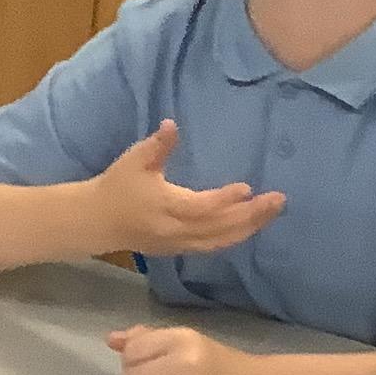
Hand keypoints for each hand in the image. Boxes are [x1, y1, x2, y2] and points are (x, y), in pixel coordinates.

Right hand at [93, 121, 284, 256]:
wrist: (97, 222)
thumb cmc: (117, 186)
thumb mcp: (134, 160)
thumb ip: (157, 145)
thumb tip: (172, 125)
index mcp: (165, 208)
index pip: (201, 207)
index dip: (225, 200)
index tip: (248, 187)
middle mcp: (176, 230)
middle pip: (219, 228)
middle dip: (250, 216)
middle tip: (278, 200)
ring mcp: (179, 243)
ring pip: (220, 241)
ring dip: (248, 228)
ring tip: (272, 212)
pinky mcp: (180, 249)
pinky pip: (213, 246)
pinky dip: (235, 237)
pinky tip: (251, 226)